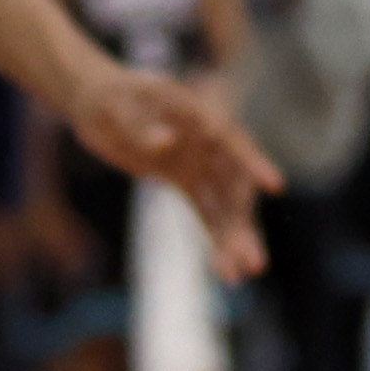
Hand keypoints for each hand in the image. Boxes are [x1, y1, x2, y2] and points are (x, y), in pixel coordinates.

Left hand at [59, 58, 282, 279]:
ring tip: (243, 275)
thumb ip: (140, 125)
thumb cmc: (109, 95)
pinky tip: (225, 271)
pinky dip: (215, 239)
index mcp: (198, 114)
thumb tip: (167, 142)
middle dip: (243, 223)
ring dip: (234, 239)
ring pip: (224, 205)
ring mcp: (199, 162)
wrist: (94, 103)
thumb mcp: (118, 106)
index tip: (274, 186)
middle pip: (233, 185)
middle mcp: (208, 141)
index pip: (232, 139)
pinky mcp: (185, 180)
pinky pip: (206, 212)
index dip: (254, 162)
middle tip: (254, 261)